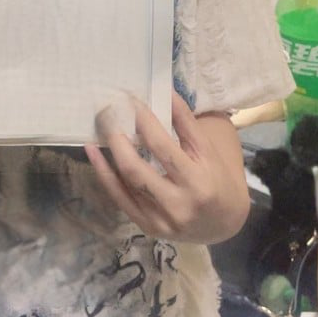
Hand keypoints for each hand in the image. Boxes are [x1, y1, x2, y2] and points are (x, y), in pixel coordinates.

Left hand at [86, 90, 249, 244]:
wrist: (224, 223)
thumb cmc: (216, 177)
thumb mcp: (207, 150)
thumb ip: (185, 122)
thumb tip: (163, 90)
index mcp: (198, 180)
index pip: (162, 145)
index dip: (143, 120)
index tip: (129, 99)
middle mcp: (179, 202)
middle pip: (137, 167)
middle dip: (118, 136)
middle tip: (107, 111)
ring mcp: (161, 218)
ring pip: (126, 182)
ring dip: (109, 151)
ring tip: (100, 126)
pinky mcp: (148, 227)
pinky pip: (119, 197)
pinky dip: (103, 173)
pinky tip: (93, 152)